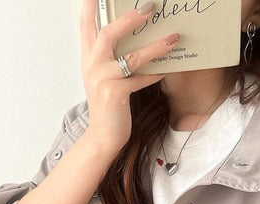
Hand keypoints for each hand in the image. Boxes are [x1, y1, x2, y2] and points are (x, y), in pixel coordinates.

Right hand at [79, 0, 179, 156]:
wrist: (103, 135)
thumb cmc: (108, 104)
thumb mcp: (102, 76)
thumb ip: (108, 56)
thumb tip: (132, 37)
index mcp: (88, 57)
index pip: (86, 25)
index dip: (90, 6)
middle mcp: (92, 65)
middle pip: (108, 34)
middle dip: (130, 19)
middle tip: (149, 9)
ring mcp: (103, 80)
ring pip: (132, 58)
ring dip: (156, 47)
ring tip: (174, 38)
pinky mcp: (115, 95)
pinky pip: (141, 80)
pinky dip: (155, 74)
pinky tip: (167, 68)